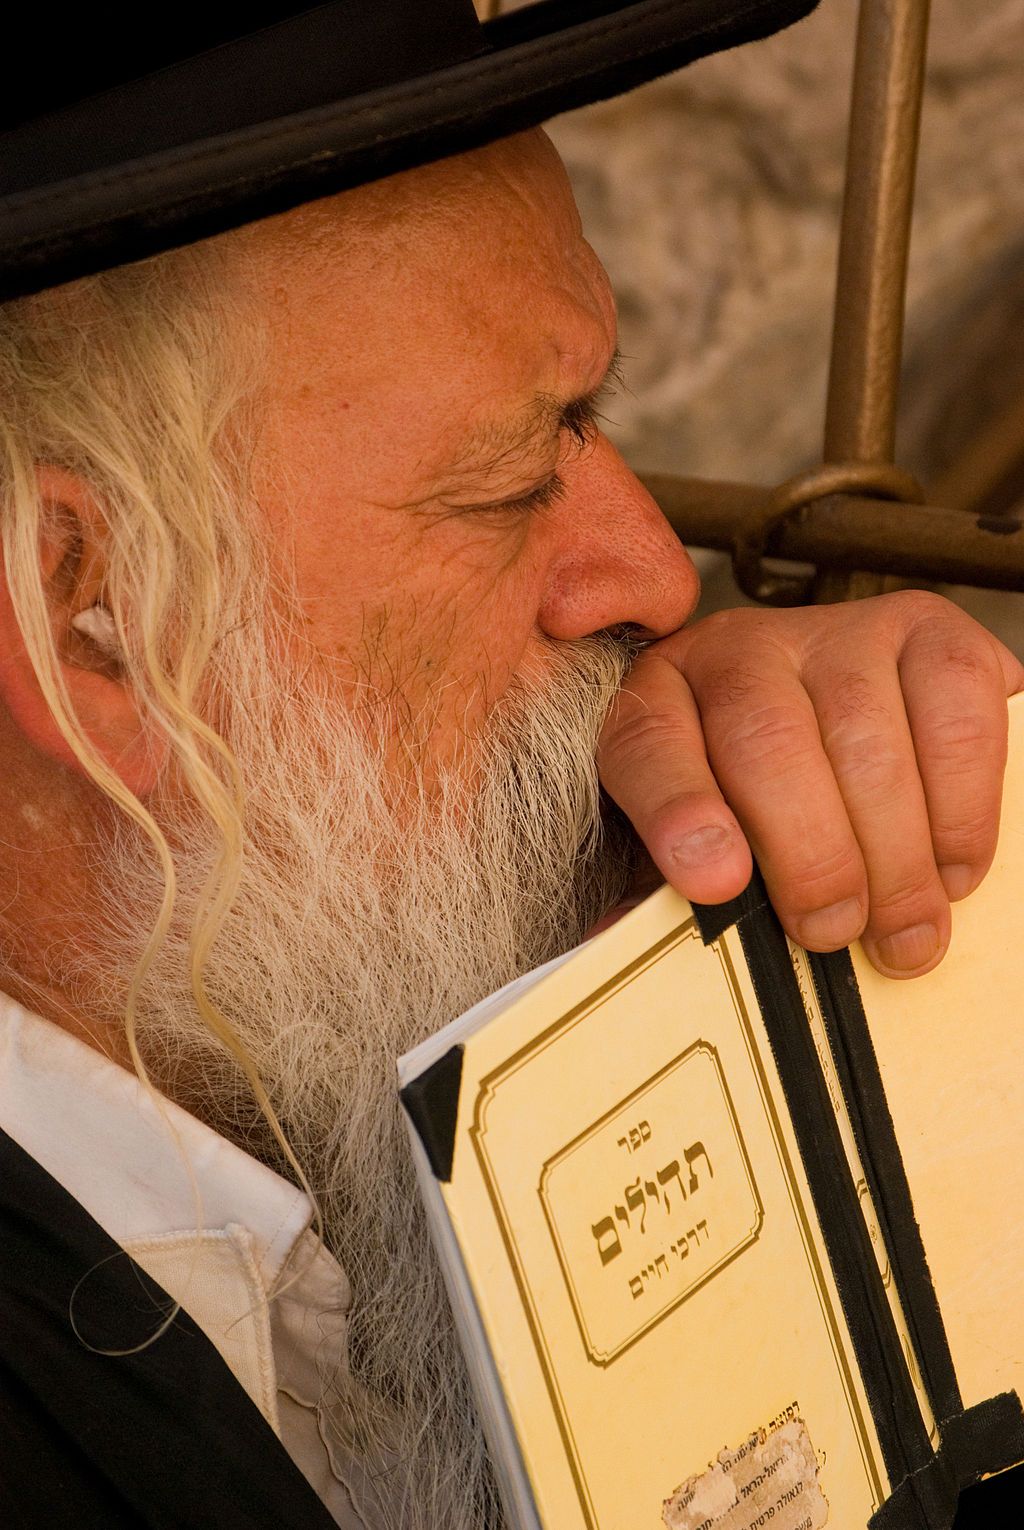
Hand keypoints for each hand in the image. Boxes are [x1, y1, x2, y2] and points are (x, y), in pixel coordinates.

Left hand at [598, 592, 1023, 977]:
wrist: (834, 723)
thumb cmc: (758, 808)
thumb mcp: (692, 844)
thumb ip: (665, 889)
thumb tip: (622, 955)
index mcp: (659, 697)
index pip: (648, 741)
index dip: (680, 811)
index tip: (715, 883)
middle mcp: (740, 648)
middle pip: (766, 739)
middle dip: (809, 854)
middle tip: (833, 930)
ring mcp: (838, 631)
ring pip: (866, 738)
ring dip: (893, 855)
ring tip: (903, 929)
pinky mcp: (930, 630)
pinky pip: (959, 716)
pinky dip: (963, 809)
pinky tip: (951, 866)